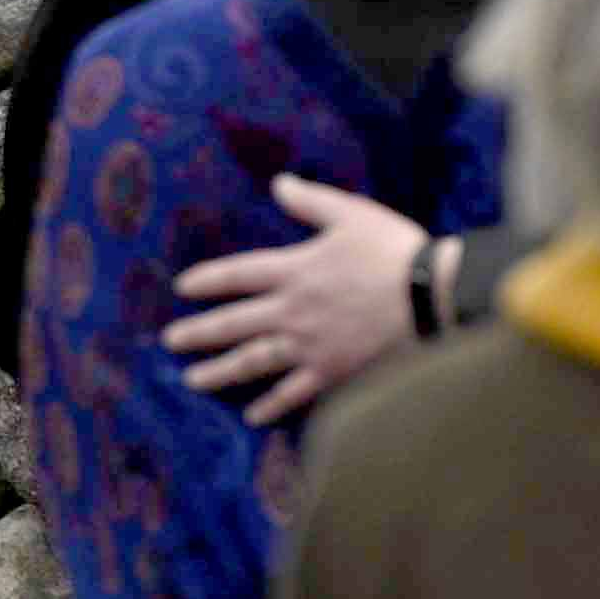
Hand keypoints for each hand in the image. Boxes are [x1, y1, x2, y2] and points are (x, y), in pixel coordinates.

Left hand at [165, 176, 429, 424]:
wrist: (429, 297)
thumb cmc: (393, 251)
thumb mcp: (350, 214)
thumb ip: (310, 202)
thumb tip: (279, 183)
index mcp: (295, 270)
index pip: (238, 275)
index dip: (208, 280)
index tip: (182, 288)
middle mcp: (293, 311)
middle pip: (234, 323)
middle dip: (199, 332)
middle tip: (170, 341)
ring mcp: (309, 346)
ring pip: (253, 361)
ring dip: (220, 371)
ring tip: (192, 380)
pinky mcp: (331, 372)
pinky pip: (293, 393)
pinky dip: (270, 405)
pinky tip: (252, 415)